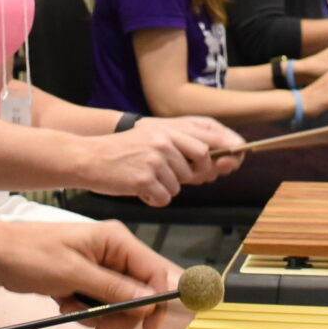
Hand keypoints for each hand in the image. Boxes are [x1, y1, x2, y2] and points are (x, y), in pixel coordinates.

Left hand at [0, 220, 178, 328]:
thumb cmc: (29, 255)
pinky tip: (64, 303)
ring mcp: (100, 264)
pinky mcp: (86, 276)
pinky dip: (85, 310)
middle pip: (139, 291)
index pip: (154, 272)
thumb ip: (114, 290)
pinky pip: (100, 302)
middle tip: (100, 328)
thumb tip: (148, 304)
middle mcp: (113, 250)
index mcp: (116, 239)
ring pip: (119, 301)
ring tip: (71, 307)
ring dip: (98, 313)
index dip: (155, 303)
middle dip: (120, 313)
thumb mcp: (73, 275)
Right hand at [83, 116, 237, 203]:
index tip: (238, 157)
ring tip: (145, 178)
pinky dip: (153, 199)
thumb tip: (215, 165)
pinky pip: (164, 198)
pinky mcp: (146, 179)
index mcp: (167, 129)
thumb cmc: (122, 153)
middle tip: (171, 177)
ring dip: (166, 187)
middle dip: (194, 175)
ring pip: (181, 184)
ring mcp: (156, 160)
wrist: (89, 158)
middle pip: (201, 163)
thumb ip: (181, 147)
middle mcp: (164, 141)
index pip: (209, 136)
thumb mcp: (152, 138)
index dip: (228, 147)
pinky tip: (138, 188)